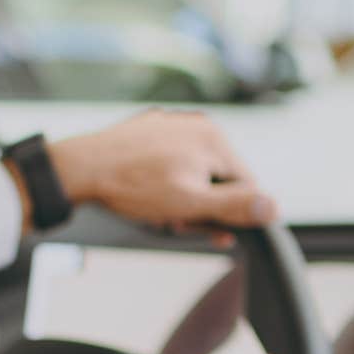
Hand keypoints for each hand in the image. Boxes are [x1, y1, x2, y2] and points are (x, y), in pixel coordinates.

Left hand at [44, 109, 276, 246]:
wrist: (79, 170)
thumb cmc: (132, 186)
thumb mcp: (191, 204)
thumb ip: (235, 206)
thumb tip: (274, 207)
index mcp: (213, 138)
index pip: (246, 184)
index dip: (229, 213)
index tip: (207, 229)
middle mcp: (195, 124)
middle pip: (218, 178)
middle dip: (201, 206)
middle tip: (175, 222)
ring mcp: (170, 126)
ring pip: (192, 172)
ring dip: (182, 197)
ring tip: (157, 209)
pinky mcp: (147, 132)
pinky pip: (168, 162)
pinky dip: (163, 182)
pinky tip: (145, 194)